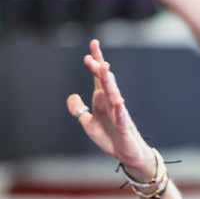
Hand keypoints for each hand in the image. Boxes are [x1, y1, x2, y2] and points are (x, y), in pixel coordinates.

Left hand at [66, 40, 155, 180]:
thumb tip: (72, 95)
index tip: (94, 43)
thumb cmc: (110, 138)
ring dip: (110, 83)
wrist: (127, 155)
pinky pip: (122, 117)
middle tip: (91, 58)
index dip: (96, 60)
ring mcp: (119, 114)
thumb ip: (78, 109)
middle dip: (99, 69)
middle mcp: (111, 103)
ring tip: (105, 70)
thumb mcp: (87, 123)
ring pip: (114, 95)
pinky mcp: (124, 127)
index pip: (98, 77)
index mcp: (102, 100)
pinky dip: (120, 110)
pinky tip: (118, 102)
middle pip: (106, 82)